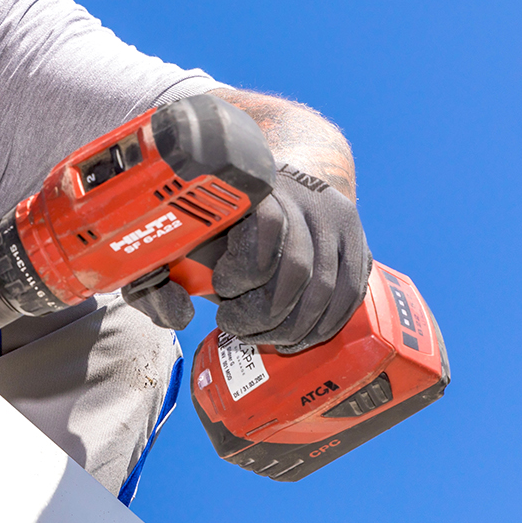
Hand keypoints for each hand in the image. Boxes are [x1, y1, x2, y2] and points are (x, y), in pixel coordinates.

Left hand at [127, 164, 371, 353]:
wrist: (279, 182)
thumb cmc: (221, 220)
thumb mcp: (185, 234)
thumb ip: (164, 274)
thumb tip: (179, 313)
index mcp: (259, 186)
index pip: (265, 226)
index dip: (243, 271)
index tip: (221, 290)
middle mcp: (305, 196)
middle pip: (298, 268)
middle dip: (266, 314)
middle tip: (238, 328)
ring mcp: (337, 217)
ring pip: (328, 288)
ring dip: (295, 328)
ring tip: (265, 339)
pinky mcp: (357, 240)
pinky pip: (351, 292)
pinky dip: (326, 325)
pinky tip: (299, 339)